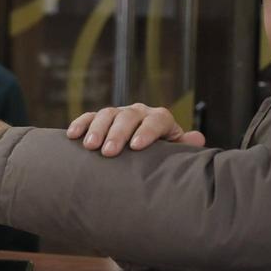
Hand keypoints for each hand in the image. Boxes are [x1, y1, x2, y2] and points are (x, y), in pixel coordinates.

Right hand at [67, 103, 204, 156]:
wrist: (143, 153)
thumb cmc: (160, 157)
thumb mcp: (173, 152)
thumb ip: (183, 146)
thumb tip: (197, 138)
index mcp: (160, 119)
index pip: (157, 119)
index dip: (147, 131)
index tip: (136, 147)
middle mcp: (139, 113)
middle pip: (128, 116)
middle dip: (117, 133)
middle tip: (108, 152)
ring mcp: (119, 114)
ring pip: (107, 114)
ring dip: (97, 129)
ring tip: (90, 147)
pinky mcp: (101, 119)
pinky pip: (89, 117)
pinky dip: (81, 124)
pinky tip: (72, 136)